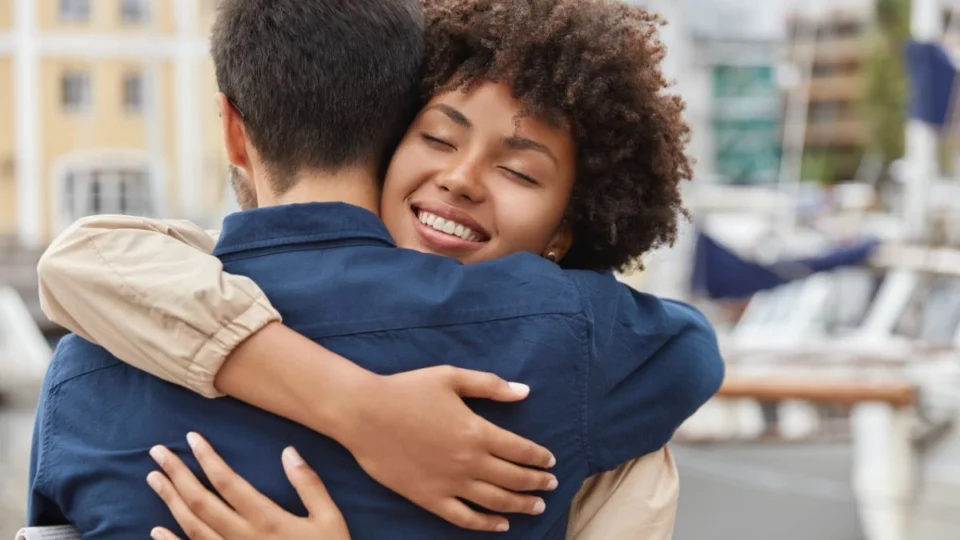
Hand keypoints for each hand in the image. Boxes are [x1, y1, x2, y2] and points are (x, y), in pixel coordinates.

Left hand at [147, 433, 349, 539]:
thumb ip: (309, 485)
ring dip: (170, 502)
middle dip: (177, 475)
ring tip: (154, 479)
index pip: (227, 482)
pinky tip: (156, 530)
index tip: (191, 438)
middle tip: (157, 452)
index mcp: (266, 520)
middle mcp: (241, 538)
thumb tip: (288, 451)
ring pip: (192, 527)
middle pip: (201, 502)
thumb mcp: (329, 519)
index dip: (207, 459)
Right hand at [335, 366, 557, 531]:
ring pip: (495, 501)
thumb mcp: (451, 377)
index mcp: (477, 431)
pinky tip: (500, 525)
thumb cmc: (407, 390)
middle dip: (537, 482)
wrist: (364, 413)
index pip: (520, 450)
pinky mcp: (429, 498)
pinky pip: (464, 518)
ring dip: (520, 505)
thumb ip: (490, 385)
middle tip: (551, 484)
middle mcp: (469, 462)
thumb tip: (524, 392)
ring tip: (537, 507)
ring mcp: (450, 483)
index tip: (550, 461)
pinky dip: (486, 524)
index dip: (539, 457)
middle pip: (514, 478)